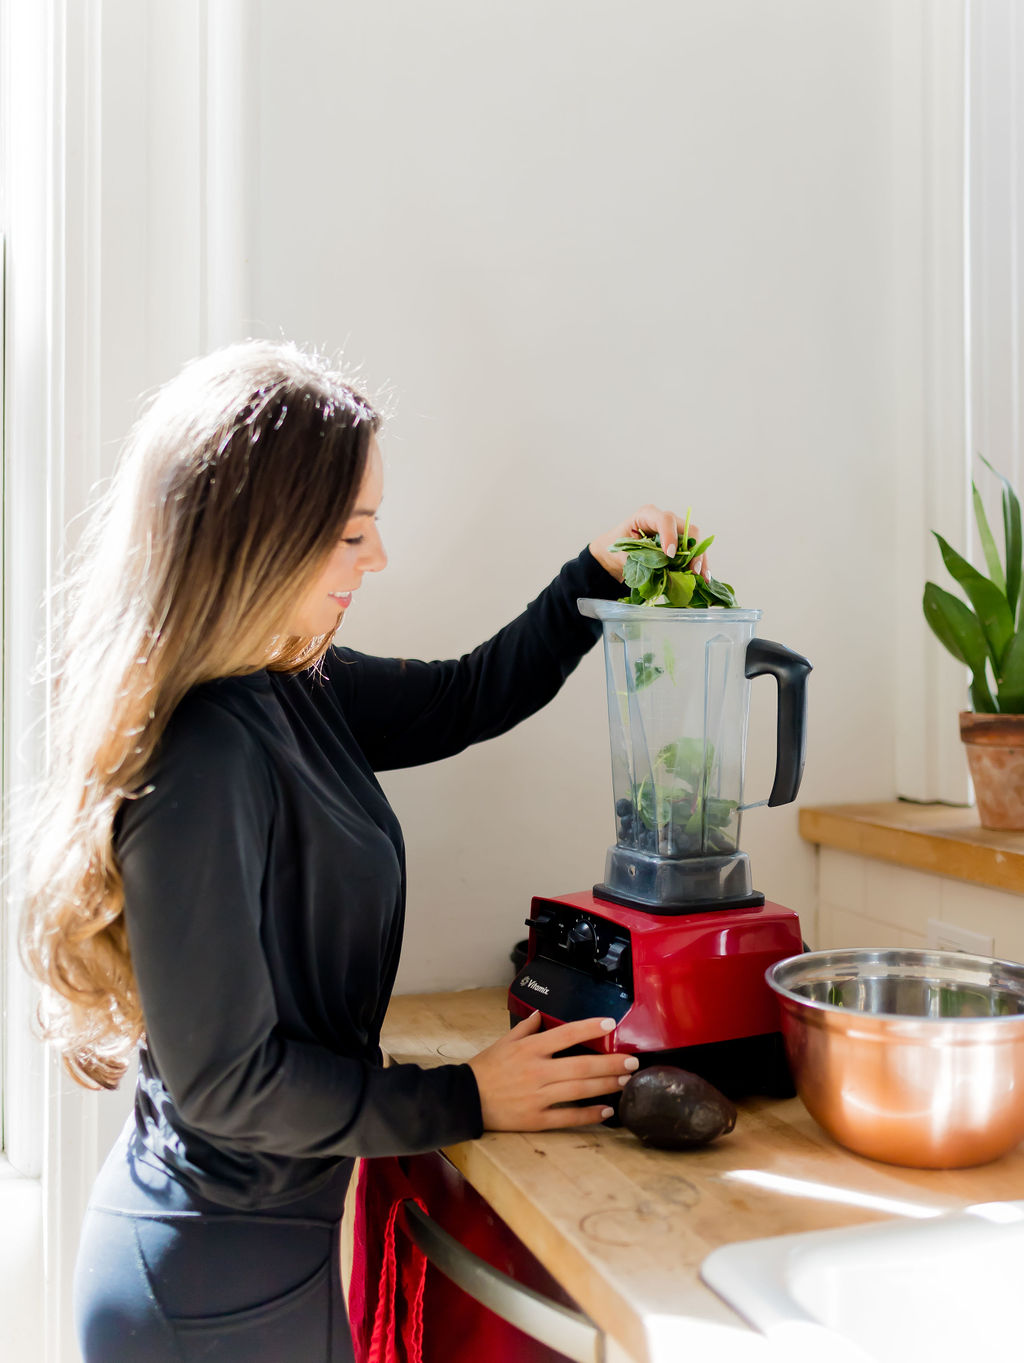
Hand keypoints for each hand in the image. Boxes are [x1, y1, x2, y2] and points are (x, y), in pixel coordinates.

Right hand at [468, 1011, 638, 1130]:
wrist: (464, 1099)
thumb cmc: (485, 1069)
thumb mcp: (504, 1041)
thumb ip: (526, 1027)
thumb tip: (542, 1014)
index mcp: (529, 1048)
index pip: (565, 1034)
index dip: (589, 1027)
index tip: (610, 1024)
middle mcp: (536, 1071)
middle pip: (581, 1066)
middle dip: (610, 1063)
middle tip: (631, 1061)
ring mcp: (537, 1096)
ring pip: (579, 1091)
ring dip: (605, 1086)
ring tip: (625, 1081)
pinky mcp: (535, 1119)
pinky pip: (568, 1117)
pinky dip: (589, 1115)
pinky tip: (606, 1111)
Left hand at [589, 504, 710, 582]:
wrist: (614, 555)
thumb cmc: (616, 550)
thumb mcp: (623, 554)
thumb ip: (641, 559)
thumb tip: (661, 569)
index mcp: (646, 515)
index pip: (665, 519)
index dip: (671, 536)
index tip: (670, 555)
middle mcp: (664, 520)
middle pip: (687, 529)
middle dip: (693, 550)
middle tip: (693, 569)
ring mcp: (674, 531)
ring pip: (695, 541)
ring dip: (700, 559)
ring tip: (702, 577)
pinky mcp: (679, 544)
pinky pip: (693, 551)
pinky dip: (699, 564)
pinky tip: (703, 577)